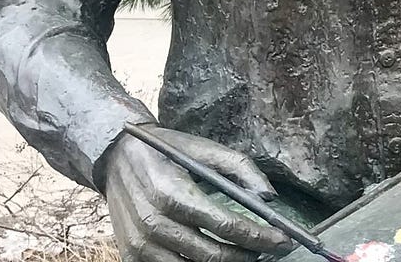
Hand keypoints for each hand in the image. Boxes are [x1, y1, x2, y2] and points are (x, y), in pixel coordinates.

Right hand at [100, 126, 294, 261]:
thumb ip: (241, 169)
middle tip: (271, 249)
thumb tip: (269, 197)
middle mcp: (153, 222)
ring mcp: (140, 244)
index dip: (260, 237)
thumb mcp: (204, 149)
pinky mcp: (132, 255)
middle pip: (214, 255)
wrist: (116, 158)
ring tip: (246, 253)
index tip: (283, 240)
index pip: (225, 225)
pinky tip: (216, 254)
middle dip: (249, 255)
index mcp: (172, 192)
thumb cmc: (166, 152)